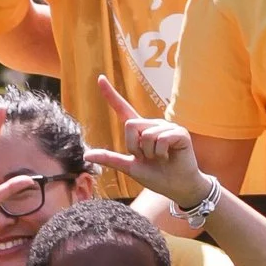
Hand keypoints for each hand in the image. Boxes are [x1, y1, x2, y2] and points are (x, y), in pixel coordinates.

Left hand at [85, 70, 209, 212]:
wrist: (177, 187)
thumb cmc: (156, 176)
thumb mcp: (130, 167)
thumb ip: (110, 159)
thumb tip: (86, 155)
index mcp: (140, 131)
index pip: (123, 110)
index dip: (111, 95)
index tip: (100, 78)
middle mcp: (153, 125)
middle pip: (130, 126)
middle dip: (135, 148)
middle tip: (148, 158)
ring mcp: (167, 127)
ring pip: (145, 134)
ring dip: (150, 153)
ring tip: (160, 158)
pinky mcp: (180, 132)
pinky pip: (161, 138)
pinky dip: (161, 153)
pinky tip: (169, 157)